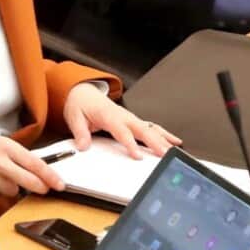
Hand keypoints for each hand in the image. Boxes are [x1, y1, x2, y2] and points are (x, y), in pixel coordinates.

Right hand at [0, 130, 63, 197]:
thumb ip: (15, 154)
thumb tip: (35, 167)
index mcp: (6, 146)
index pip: (35, 164)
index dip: (50, 176)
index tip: (59, 184)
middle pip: (27, 181)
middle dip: (38, 187)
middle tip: (43, 189)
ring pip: (11, 191)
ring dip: (10, 187)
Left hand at [63, 82, 180, 158]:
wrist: (84, 93)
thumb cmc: (81, 104)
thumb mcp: (74, 117)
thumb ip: (80, 132)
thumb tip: (83, 146)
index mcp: (109, 115)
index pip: (122, 131)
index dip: (130, 144)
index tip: (137, 156)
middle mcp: (123, 116)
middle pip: (142, 130)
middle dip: (155, 142)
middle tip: (164, 155)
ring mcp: (130, 118)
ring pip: (150, 129)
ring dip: (163, 140)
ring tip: (173, 151)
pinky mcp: (134, 121)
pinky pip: (151, 128)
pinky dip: (164, 134)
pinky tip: (175, 141)